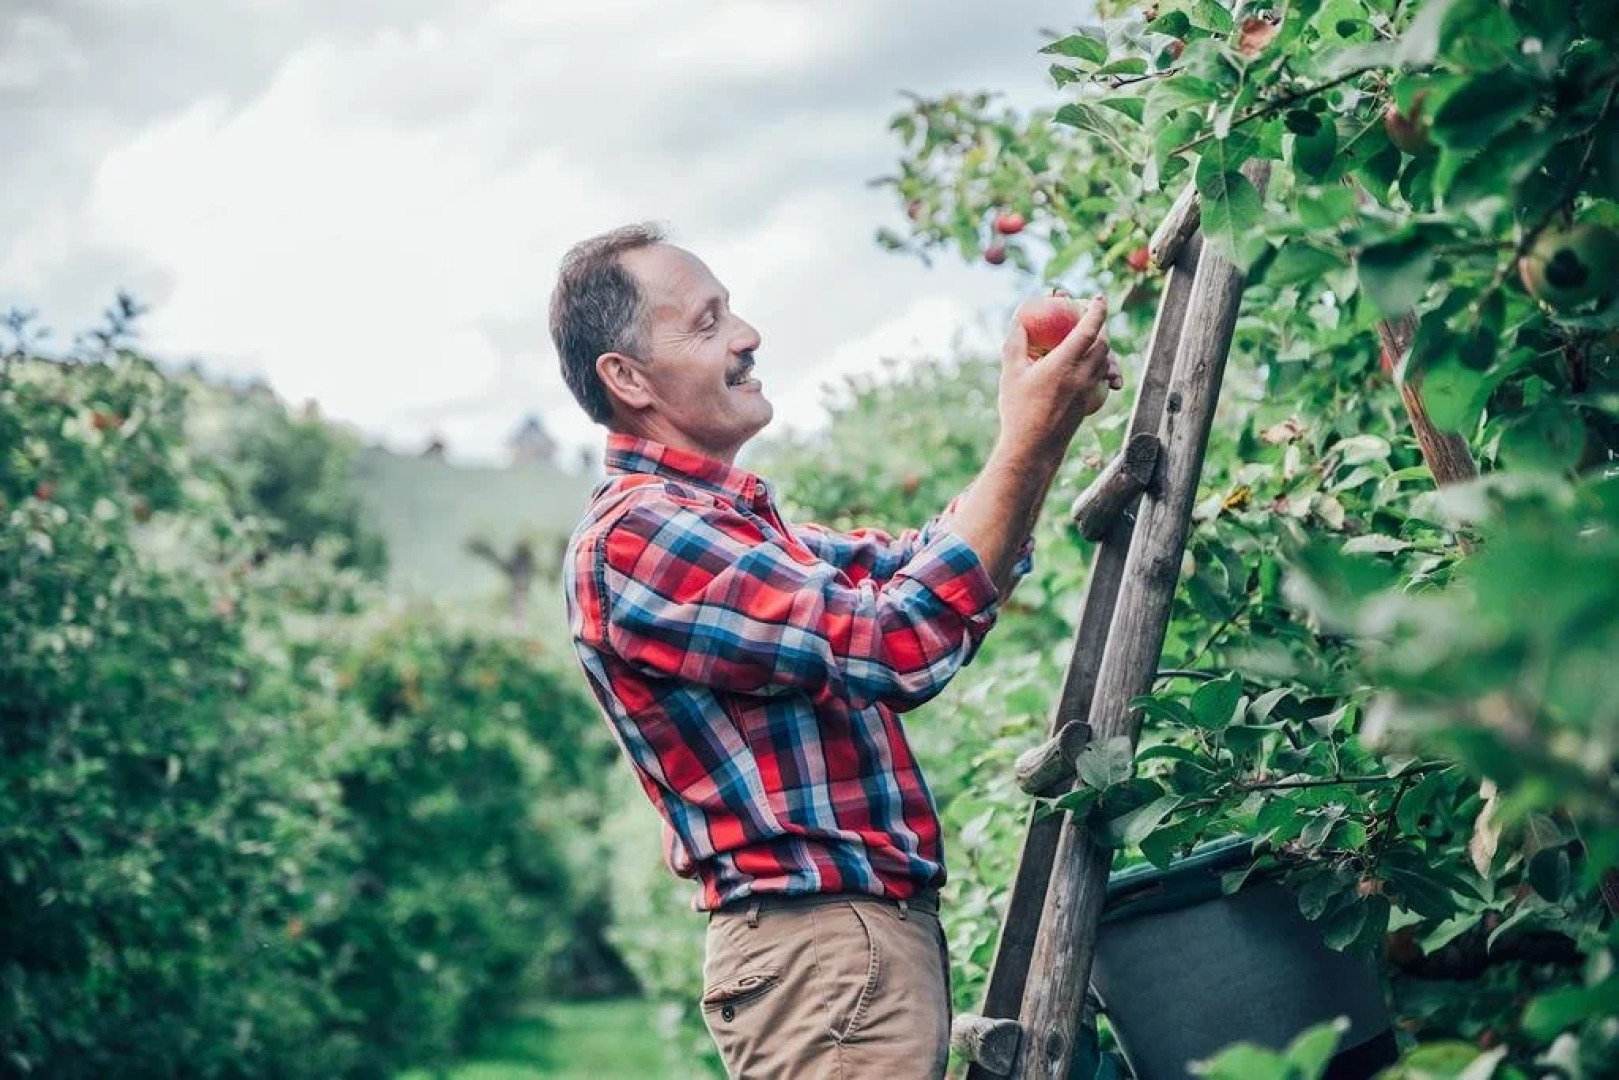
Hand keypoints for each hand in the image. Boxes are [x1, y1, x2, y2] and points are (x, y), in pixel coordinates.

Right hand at [996, 295, 1117, 460]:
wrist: (1033, 448)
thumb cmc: (1018, 410)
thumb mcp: (1011, 373)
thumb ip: (1015, 343)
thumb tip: (1018, 320)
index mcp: (1065, 364)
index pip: (1089, 329)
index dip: (1097, 310)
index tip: (1098, 297)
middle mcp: (1082, 376)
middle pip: (1104, 343)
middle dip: (1102, 326)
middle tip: (1091, 316)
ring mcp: (1088, 391)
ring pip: (1104, 361)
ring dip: (1101, 345)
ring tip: (1088, 338)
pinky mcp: (1088, 403)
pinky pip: (1099, 377)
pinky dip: (1097, 365)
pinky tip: (1084, 366)